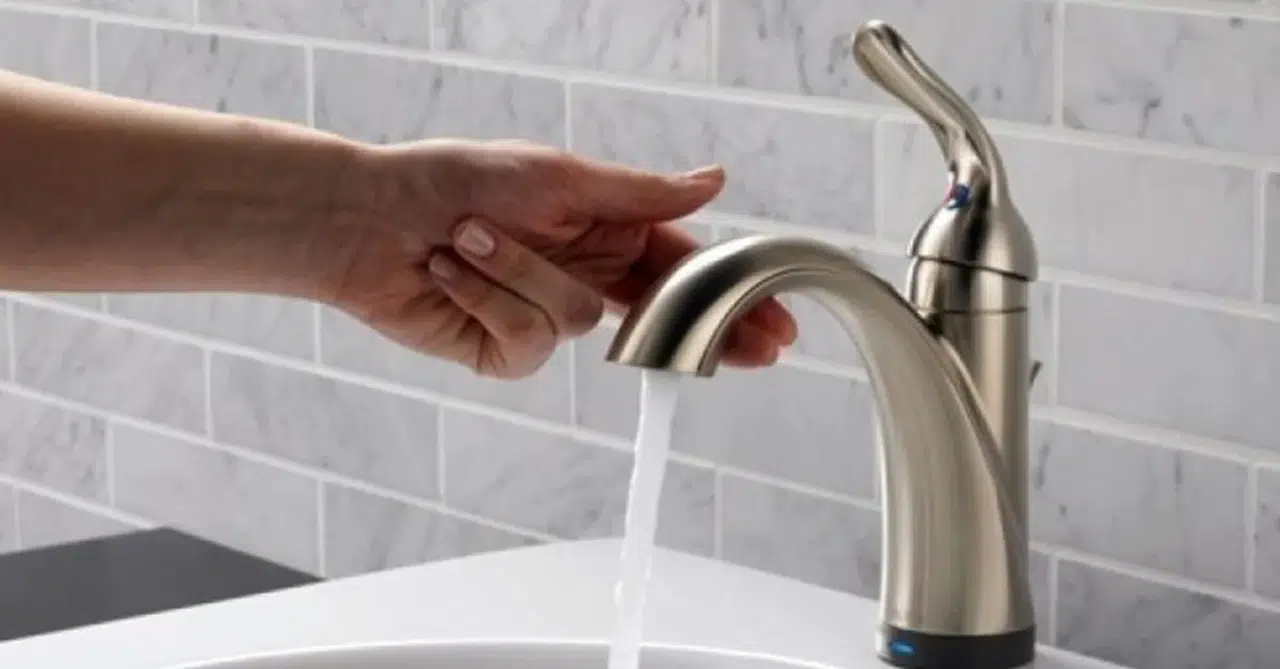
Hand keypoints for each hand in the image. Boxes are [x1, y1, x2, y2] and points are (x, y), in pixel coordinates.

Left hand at [322, 139, 796, 379]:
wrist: (368, 219)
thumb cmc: (455, 180)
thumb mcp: (558, 177)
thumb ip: (641, 196)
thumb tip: (714, 181)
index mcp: (603, 229)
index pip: (684, 269)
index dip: (730, 298)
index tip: (774, 323)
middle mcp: (581, 275)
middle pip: (660, 317)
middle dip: (696, 330)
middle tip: (750, 352)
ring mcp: (545, 316)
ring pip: (577, 321)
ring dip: (517, 272)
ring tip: (468, 240)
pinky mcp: (505, 350)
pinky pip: (527, 342)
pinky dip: (486, 299)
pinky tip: (450, 274)